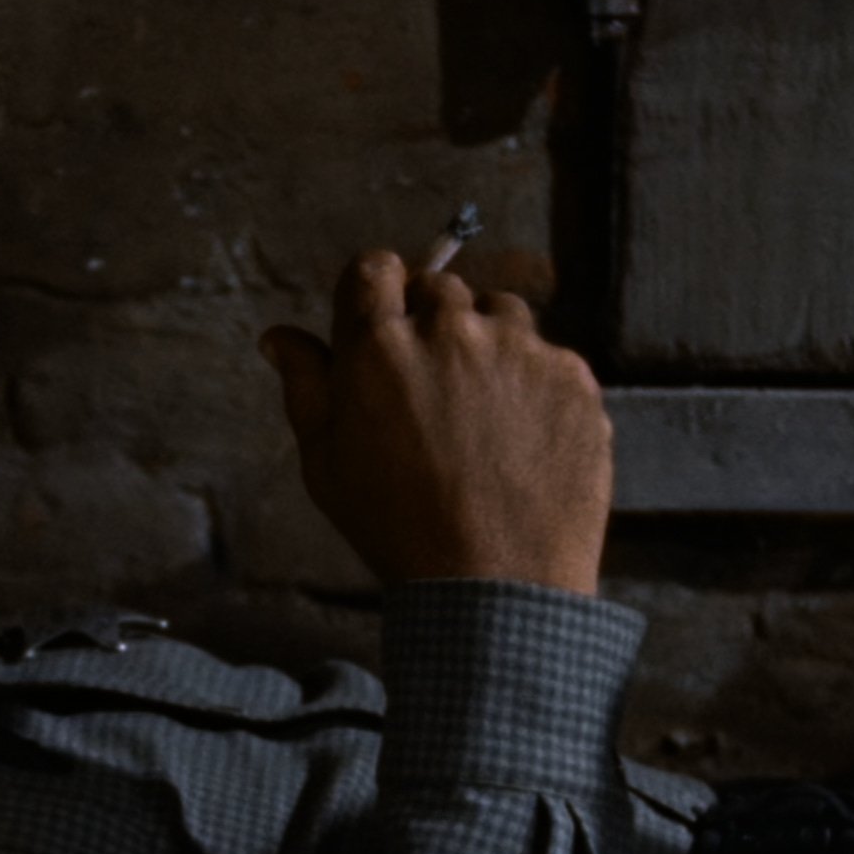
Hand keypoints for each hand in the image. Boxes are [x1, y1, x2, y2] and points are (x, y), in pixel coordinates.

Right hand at [259, 251, 612, 594]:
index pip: (373, 268)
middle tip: (430, 387)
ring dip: (487, 343)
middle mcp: (451, 331)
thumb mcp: (326, 463)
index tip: (382, 319)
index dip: (375, 292)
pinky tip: (518, 440)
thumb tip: (280, 337)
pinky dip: (533, 385)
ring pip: (501, 313)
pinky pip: (548, 358)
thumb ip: (305, 385)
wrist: (495, 585)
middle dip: (429, 323)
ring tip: (479, 413)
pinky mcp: (572, 377)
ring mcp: (520, 350)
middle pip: (439, 288)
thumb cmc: (397, 528)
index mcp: (379, 346)